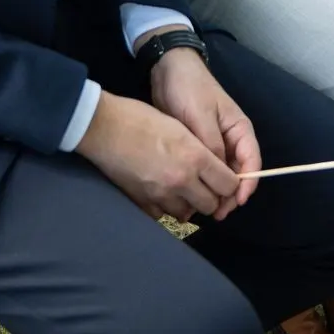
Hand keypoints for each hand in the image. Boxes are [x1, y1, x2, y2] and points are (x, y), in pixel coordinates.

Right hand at [75, 88, 245, 223]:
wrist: (103, 127)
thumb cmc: (141, 118)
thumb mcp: (179, 127)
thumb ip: (200, 151)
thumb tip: (213, 169)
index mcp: (195, 157)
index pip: (228, 184)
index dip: (230, 182)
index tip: (224, 178)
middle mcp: (182, 181)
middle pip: (211, 204)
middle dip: (212, 196)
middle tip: (205, 185)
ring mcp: (160, 195)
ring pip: (188, 213)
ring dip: (189, 203)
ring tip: (182, 188)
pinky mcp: (142, 202)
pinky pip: (163, 215)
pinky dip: (166, 207)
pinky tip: (162, 192)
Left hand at [149, 47, 260, 218]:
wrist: (168, 70)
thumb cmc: (189, 89)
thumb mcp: (200, 117)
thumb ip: (211, 145)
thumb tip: (218, 174)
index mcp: (239, 129)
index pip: (252, 162)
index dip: (247, 184)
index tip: (236, 201)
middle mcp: (231, 139)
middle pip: (238, 173)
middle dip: (229, 194)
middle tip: (215, 213)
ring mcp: (215, 143)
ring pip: (221, 174)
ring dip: (215, 191)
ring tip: (202, 209)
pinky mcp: (198, 146)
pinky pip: (206, 169)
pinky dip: (203, 182)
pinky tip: (192, 194)